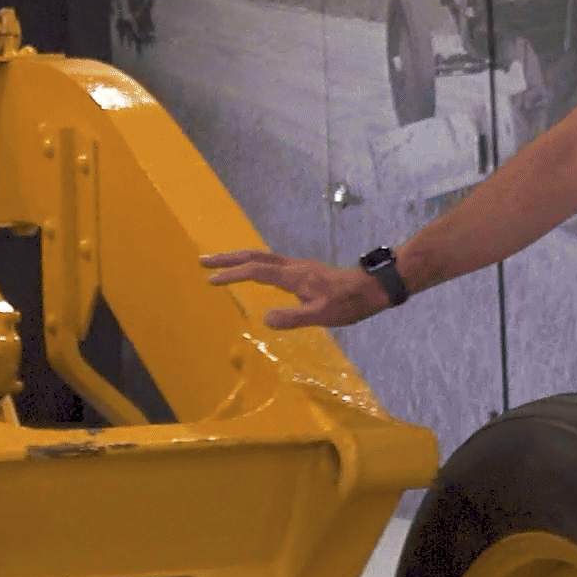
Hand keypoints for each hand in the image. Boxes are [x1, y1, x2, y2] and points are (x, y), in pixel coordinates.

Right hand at [200, 247, 390, 329]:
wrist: (373, 288)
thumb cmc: (350, 303)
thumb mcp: (323, 315)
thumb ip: (294, 317)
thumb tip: (265, 320)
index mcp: (293, 276)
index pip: (255, 271)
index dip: (232, 274)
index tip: (211, 280)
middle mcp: (292, 267)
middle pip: (254, 256)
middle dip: (227, 258)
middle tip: (203, 260)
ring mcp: (298, 267)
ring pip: (262, 257)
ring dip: (238, 258)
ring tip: (219, 263)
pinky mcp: (303, 271)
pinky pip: (270, 262)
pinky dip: (252, 263)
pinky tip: (251, 270)